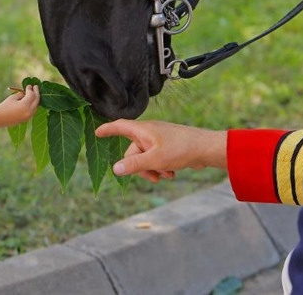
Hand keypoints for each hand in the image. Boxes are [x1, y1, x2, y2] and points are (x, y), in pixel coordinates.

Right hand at [0, 84, 39, 126]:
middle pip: (36, 100)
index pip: (31, 95)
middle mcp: (29, 111)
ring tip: (34, 93)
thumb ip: (21, 95)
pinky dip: (33, 105)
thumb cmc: (4, 106)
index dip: (30, 89)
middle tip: (36, 86)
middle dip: (36, 93)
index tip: (29, 85)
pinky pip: (32, 111)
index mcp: (25, 105)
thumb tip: (27, 93)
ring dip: (35, 99)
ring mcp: (28, 116)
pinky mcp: (26, 119)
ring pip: (36, 106)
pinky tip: (31, 100)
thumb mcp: (13, 98)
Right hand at [95, 119, 226, 182]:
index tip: (97, 132)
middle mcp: (149, 133)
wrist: (206, 149)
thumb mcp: (155, 159)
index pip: (120, 126)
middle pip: (133, 152)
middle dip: (140, 167)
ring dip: (152, 170)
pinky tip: (172, 173)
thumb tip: (115, 169)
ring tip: (166, 175)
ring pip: (145, 159)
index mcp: (143, 130)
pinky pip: (156, 160)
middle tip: (153, 176)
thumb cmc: (181, 149)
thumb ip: (134, 165)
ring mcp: (158, 140)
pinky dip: (161, 168)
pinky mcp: (167, 147)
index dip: (108, 129)